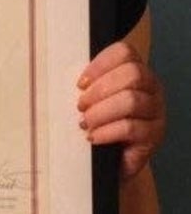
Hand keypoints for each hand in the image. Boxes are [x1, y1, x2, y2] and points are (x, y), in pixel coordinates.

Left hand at [78, 40, 164, 179]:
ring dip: (100, 112)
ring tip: (85, 123)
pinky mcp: (153, 136)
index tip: (80, 83)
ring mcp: (156, 112)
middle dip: (99, 90)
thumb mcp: (92, 99)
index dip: (100, 64)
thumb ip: (86, 84)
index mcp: (136, 73)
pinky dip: (106, 131)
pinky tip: (93, 137)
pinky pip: (131, 128)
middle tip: (81, 106)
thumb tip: (56, 72)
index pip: (125, 53)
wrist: (110, 161)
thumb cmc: (98, 124)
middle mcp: (151, 89)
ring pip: (131, 100)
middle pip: (132, 74)